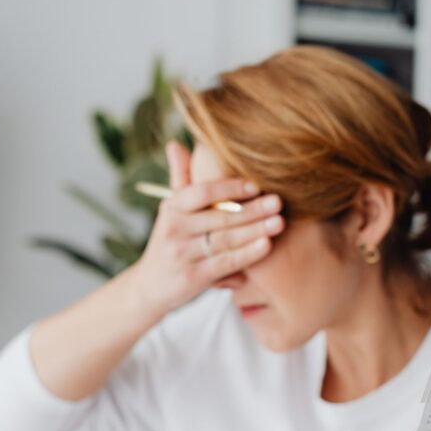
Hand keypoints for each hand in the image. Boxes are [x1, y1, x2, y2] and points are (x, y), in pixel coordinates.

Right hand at [135, 141, 283, 313]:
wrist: (151, 286)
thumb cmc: (171, 241)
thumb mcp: (170, 210)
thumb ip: (180, 178)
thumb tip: (175, 143)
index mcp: (172, 207)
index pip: (200, 192)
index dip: (229, 188)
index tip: (255, 185)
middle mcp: (174, 229)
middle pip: (219, 216)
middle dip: (251, 209)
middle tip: (278, 202)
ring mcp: (183, 254)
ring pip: (225, 239)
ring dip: (255, 230)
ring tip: (279, 222)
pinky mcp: (192, 277)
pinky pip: (225, 263)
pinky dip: (247, 254)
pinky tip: (267, 245)